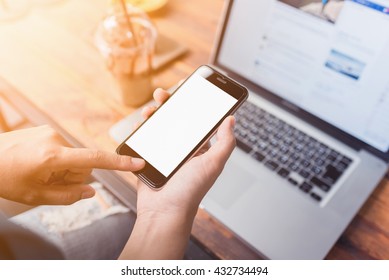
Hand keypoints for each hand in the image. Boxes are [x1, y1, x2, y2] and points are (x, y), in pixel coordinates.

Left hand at [0, 126, 144, 204]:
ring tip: (39, 171)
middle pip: (83, 165)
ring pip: (74, 157)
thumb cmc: (5, 178)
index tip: (138, 163)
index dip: (119, 163)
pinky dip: (58, 159)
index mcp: (53, 157)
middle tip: (48, 182)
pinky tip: (38, 162)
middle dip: (72, 176)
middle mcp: (56, 139)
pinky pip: (64, 148)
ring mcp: (50, 132)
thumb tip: (90, 191)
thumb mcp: (35, 196)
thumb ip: (68, 196)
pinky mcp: (47, 129)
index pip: (95, 160)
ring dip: (64, 168)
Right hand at [121, 88, 235, 258]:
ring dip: (154, 115)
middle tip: (163, 95)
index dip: (192, 104)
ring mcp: (164, 154)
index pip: (197, 121)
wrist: (164, 213)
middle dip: (169, 105)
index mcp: (199, 149)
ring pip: (158, 127)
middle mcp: (183, 150)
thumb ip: (225, 142)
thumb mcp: (213, 164)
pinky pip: (144, 140)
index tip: (187, 90)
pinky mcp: (149, 159)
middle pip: (175, 120)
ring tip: (150, 109)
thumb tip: (232, 119)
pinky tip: (140, 123)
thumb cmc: (190, 191)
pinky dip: (141, 130)